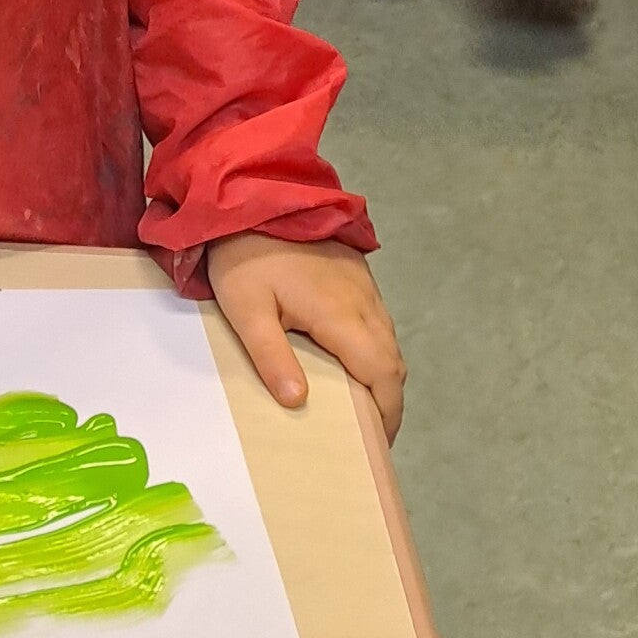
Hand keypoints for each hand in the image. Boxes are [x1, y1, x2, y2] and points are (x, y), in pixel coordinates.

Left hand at [206, 233, 405, 440]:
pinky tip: (350, 357)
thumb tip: (298, 403)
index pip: (383, 373)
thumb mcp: (247, 310)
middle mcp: (363, 300)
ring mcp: (363, 284)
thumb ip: (272, 357)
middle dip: (388, 399)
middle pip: (393, 360)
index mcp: (341, 314)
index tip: (380, 443)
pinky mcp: (356, 271)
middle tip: (370, 433)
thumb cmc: (244, 256)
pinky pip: (377, 318)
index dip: (388, 412)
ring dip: (382, 373)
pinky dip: (374, 347)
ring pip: (388, 339)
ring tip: (360, 402)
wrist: (252, 195)